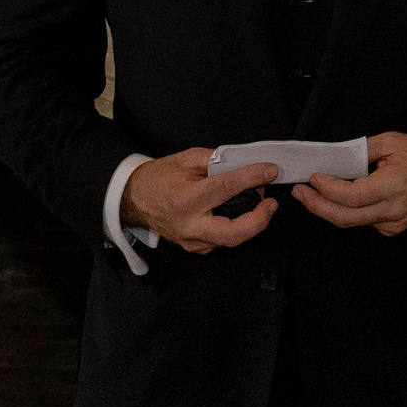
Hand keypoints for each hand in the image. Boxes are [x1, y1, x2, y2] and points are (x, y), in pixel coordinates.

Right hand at [123, 149, 280, 254]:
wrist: (134, 199)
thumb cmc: (159, 177)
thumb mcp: (186, 159)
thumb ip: (216, 160)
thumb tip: (245, 162)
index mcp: (185, 199)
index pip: (226, 188)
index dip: (252, 178)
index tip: (270, 170)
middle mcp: (189, 225)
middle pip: (234, 233)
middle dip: (259, 220)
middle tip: (271, 204)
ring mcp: (191, 241)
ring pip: (230, 240)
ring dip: (250, 224)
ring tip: (259, 204)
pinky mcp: (194, 248)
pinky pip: (221, 241)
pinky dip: (235, 228)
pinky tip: (240, 214)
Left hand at [297, 132, 406, 235]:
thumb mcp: (394, 142)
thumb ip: (362, 150)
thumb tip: (336, 156)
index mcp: (393, 187)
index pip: (350, 196)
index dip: (327, 189)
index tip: (313, 178)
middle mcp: (392, 211)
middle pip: (344, 217)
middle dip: (316, 206)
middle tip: (299, 192)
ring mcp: (393, 224)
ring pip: (352, 222)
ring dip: (329, 209)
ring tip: (311, 194)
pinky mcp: (394, 229)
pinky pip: (365, 223)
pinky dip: (348, 212)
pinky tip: (339, 199)